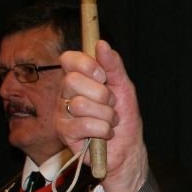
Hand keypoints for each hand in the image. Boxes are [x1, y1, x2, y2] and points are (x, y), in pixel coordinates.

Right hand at [57, 39, 148, 191]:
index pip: (68, 59)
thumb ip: (113, 66)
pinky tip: (105, 134)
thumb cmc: (124, 117)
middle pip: (72, 81)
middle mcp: (66, 94)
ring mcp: (63, 113)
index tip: (103, 76)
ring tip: (111, 121)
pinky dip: (104, 129)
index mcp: (78, 79)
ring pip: (80, 105)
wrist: (128, 148)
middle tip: (111, 104)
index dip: (86, 65)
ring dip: (106, 115)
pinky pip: (84, 125)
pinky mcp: (65, 133)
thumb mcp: (124, 88)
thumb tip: (102, 44)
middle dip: (102, 94)